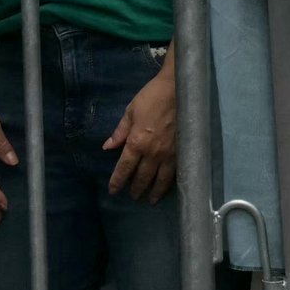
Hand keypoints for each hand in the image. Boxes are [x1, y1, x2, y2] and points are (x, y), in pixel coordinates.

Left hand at [100, 61, 178, 201]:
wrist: (178, 89)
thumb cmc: (152, 97)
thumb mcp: (130, 111)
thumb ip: (120, 132)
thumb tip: (107, 147)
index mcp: (136, 142)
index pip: (124, 168)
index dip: (117, 181)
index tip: (113, 190)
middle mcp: (152, 153)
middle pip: (143, 177)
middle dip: (136, 189)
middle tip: (133, 196)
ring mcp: (169, 154)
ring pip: (161, 180)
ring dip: (154, 192)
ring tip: (150, 199)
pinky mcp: (182, 152)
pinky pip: (175, 173)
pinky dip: (170, 183)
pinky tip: (168, 187)